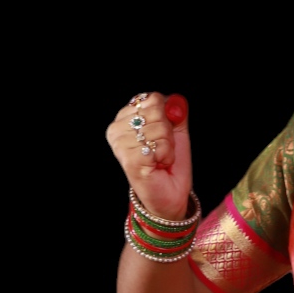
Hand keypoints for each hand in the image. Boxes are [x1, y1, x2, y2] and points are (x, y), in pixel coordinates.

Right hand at [106, 91, 191, 221]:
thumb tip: (176, 101)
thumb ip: (176, 111)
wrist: (170, 194)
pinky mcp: (129, 159)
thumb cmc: (168, 162)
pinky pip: (159, 145)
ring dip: (168, 145)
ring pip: (159, 127)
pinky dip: (166, 155)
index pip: (152, 98)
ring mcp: (120, 144)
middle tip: (161, 149)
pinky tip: (158, 165)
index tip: (163, 134)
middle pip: (156, 109)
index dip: (166, 116)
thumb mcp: (176, 131)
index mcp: (125, 117)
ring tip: (159, 158)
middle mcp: (117, 129)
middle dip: (168, 131)